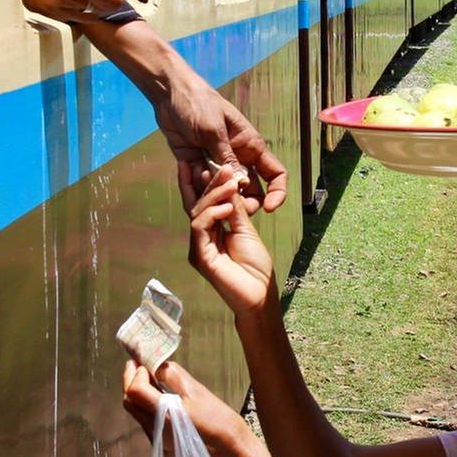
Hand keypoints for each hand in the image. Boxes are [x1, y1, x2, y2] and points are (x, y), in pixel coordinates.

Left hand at [121, 358, 249, 456]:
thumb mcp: (198, 392)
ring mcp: (157, 442)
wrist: (232, 453)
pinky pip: (147, 423)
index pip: (135, 390)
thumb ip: (173, 375)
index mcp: (164, 415)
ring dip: (139, 394)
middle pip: (130, 402)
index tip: (141, 361)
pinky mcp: (162, 448)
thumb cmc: (219, 422)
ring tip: (150, 379)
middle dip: (130, 381)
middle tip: (138, 365)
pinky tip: (160, 399)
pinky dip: (148, 408)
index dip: (134, 373)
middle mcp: (155, 431)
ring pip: (137, 413)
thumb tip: (156, 364)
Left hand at [158, 78, 288, 213]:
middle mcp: (238, 158)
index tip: (268, 207)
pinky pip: (202, 185)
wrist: (170, 94)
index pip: (274, 173)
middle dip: (242, 202)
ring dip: (215, 192)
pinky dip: (197, 185)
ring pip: (224, 192)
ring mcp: (217, 164)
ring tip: (201, 173)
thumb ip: (226, 157)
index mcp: (250, 146)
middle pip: (250, 191)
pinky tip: (189, 167)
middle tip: (227, 204)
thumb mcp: (214, 130)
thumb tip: (243, 184)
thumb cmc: (198, 103)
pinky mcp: (198, 166)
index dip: (277, 192)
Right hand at [184, 167, 277, 316]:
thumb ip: (236, 209)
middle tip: (221, 165)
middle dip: (207, 183)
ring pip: (197, 213)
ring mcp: (199, 248)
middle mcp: (201, 238)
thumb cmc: (255, 267)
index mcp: (211, 232)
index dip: (199, 183)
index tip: (203, 162)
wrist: (260, 295)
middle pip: (197, 205)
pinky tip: (226, 208)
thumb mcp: (246, 230)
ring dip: (213, 195)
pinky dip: (211, 214)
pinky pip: (200, 228)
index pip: (202, 203)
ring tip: (230, 183)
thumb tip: (229, 184)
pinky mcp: (200, 257)